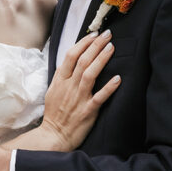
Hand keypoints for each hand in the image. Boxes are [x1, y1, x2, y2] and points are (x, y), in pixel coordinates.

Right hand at [41, 30, 120, 150]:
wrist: (53, 137)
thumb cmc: (55, 114)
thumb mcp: (53, 91)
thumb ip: (63, 76)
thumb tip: (72, 60)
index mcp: (60, 81)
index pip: (70, 56)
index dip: (83, 43)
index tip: (94, 34)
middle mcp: (69, 87)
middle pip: (82, 61)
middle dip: (95, 45)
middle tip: (107, 34)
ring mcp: (78, 98)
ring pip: (90, 74)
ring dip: (101, 59)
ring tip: (111, 48)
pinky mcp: (87, 111)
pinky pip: (99, 97)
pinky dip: (108, 87)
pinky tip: (118, 78)